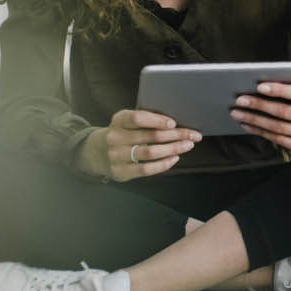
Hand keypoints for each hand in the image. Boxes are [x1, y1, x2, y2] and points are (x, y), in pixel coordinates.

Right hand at [77, 108, 201, 181]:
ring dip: (173, 149)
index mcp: (118, 120)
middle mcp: (115, 137)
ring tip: (187, 145)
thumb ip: (146, 120)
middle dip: (175, 135)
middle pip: (149, 136)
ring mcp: (116, 156)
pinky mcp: (120, 172)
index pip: (137, 118)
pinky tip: (174, 158)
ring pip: (150, 153)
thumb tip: (176, 123)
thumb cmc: (123, 133)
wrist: (98, 152)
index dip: (156, 120)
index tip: (173, 122)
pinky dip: (163, 164)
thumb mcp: (127, 122)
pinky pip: (146, 169)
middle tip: (192, 135)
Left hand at [230, 82, 290, 154]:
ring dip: (254, 120)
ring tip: (238, 113)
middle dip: (259, 105)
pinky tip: (247, 124)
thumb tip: (257, 86)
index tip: (259, 86)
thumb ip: (288, 87)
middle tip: (239, 100)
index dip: (279, 90)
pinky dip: (260, 131)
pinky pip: (277, 139)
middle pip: (284, 112)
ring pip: (278, 128)